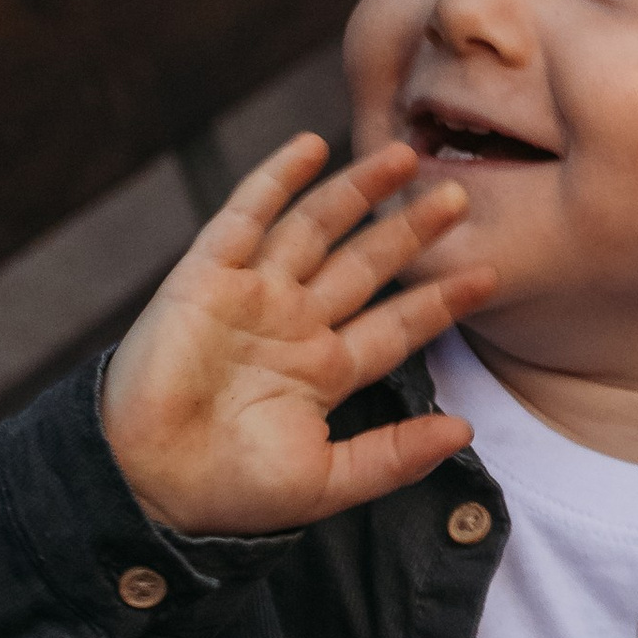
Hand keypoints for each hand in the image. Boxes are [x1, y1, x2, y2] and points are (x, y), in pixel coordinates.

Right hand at [101, 133, 495, 534]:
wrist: (147, 484)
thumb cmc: (231, 491)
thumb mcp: (327, 481)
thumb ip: (395, 456)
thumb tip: (465, 432)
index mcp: (324, 371)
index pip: (395, 325)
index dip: (439, 300)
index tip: (489, 277)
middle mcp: (293, 325)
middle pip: (365, 264)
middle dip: (411, 230)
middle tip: (461, 195)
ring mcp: (251, 296)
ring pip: (315, 228)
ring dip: (358, 190)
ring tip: (406, 154)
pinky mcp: (205, 277)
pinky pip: (245, 216)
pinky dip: (276, 179)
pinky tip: (310, 146)